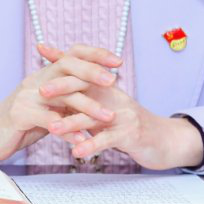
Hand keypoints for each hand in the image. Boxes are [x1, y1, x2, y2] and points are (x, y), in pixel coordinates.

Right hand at [0, 44, 121, 162]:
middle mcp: (36, 80)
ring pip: (62, 95)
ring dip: (88, 106)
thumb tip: (93, 89)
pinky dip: (69, 131)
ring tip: (108, 117)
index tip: (117, 61)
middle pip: (67, 66)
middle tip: (114, 81)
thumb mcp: (47, 105)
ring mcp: (26, 96)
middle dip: (92, 71)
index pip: (71, 54)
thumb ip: (66, 95)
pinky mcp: (19, 115)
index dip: (95, 55)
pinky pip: (49, 121)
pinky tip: (84, 140)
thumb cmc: (22, 123)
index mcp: (45, 75)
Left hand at [38, 44, 203, 169]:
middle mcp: (115, 95)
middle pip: (88, 84)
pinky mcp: (131, 134)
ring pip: (93, 115)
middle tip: (41, 91)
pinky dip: (91, 145)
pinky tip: (77, 152)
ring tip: (51, 128)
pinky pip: (108, 139)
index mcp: (106, 88)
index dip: (63, 59)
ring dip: (71, 122)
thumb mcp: (105, 111)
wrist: (162, 141)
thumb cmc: (128, 127)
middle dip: (63, 86)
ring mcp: (124, 114)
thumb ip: (85, 101)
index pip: (83, 68)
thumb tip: (60, 93)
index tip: (41, 51)